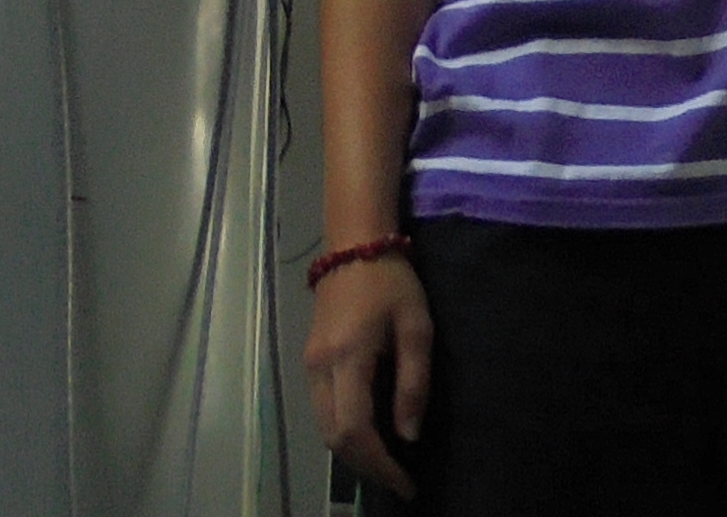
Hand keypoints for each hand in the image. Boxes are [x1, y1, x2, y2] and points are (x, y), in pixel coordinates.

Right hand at [303, 248, 432, 497]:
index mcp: (347, 358)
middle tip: (399, 477)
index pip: (355, 430)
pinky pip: (322, 410)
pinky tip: (370, 433)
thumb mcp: (417, 329)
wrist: (354, 244)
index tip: (406, 481)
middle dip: (366, 466)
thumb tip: (409, 435)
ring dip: (353, 452)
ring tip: (388, 461)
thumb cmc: (392, 283)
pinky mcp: (309, 360)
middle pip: (333, 437)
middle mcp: (319, 368)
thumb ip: (414, 384)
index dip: (379, 464)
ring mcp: (309, 364)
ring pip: (324, 427)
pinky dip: (344, 431)